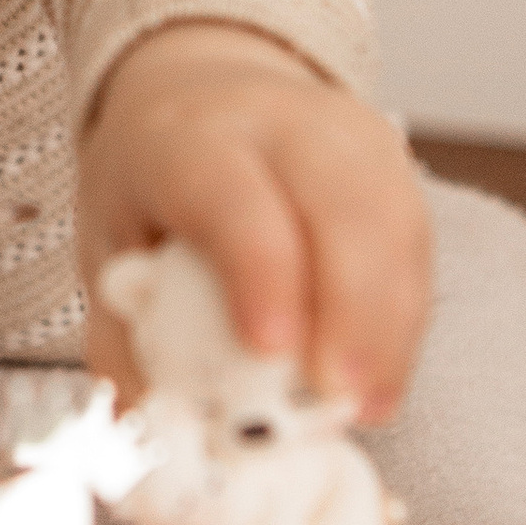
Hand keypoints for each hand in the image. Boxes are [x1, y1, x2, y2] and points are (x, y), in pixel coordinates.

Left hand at [80, 20, 430, 421]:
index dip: (261, 273)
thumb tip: (147, 428)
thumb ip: (123, 338)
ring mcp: (349, 135)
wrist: (202, 96)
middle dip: (350, 309)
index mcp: (191, 138)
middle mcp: (281, 122)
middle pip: (340, 206)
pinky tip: (383, 374)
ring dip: (390, 325)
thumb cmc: (153, 185)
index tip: (271, 350)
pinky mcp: (394, 162)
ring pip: (393, 223)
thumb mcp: (109, 245)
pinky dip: (406, 316)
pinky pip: (416, 241)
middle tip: (337, 398)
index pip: (235, 198)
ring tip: (369, 405)